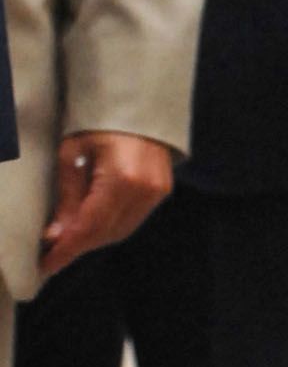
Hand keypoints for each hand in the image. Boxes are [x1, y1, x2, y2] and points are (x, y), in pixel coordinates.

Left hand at [39, 133, 172, 280]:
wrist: (137, 102)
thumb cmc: (99, 121)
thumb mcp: (72, 154)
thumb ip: (67, 197)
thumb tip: (56, 235)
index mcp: (122, 178)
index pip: (90, 226)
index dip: (67, 249)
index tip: (46, 264)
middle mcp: (145, 189)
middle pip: (106, 233)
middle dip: (78, 246)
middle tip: (51, 253)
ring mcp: (157, 192)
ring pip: (121, 231)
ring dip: (93, 238)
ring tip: (68, 240)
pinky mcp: (161, 191)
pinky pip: (132, 219)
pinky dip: (109, 227)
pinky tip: (91, 225)